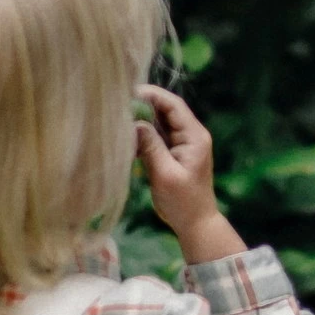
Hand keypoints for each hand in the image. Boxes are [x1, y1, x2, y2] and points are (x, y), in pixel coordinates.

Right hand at [135, 86, 247, 264]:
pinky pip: (157, 137)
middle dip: (143, 105)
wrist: (195, 223)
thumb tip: (134, 123)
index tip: (128, 91)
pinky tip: (127, 137)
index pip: (173, 105)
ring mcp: (182, 144)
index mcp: (194, 136)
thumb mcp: (165, 174)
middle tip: (118, 103)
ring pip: (159, 123)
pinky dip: (142, 135)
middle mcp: (190, 135)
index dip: (152, 95)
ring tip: (119, 117)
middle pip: (166, 110)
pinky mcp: (173, 153)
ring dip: (141, 120)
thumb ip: (151, 146)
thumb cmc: (183, 201)